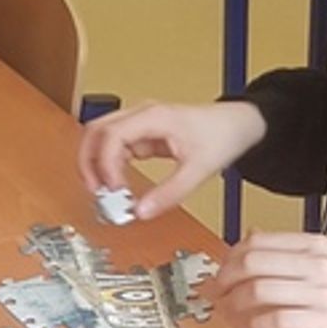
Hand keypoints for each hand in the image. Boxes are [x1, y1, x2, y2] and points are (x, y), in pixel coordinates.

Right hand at [77, 99, 267, 219]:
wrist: (238, 124)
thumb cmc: (222, 135)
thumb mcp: (199, 170)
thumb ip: (169, 194)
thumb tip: (141, 212)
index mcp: (153, 117)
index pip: (111, 137)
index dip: (105, 166)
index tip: (114, 191)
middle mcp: (141, 115)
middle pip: (95, 132)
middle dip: (88, 163)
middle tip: (94, 192)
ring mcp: (139, 123)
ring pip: (99, 137)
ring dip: (94, 163)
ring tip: (102, 192)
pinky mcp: (142, 133)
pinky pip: (113, 146)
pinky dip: (108, 165)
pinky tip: (115, 184)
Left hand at [209, 232, 326, 327]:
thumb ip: (297, 256)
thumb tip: (253, 243)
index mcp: (318, 245)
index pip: (257, 241)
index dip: (228, 259)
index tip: (218, 274)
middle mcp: (318, 263)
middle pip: (251, 262)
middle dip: (223, 281)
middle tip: (215, 297)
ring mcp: (323, 291)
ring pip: (258, 290)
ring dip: (234, 306)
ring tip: (228, 318)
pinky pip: (276, 320)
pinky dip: (253, 327)